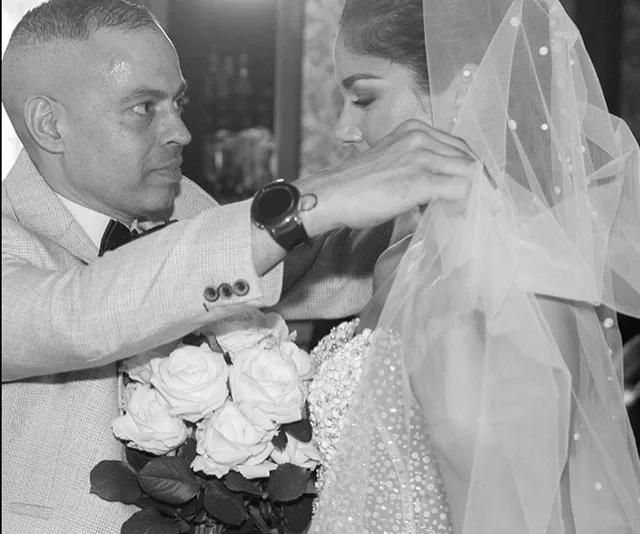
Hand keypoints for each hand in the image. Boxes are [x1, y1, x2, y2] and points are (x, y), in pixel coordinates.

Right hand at [297, 119, 480, 235]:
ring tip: (473, 211)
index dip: (469, 168)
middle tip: (483, 203)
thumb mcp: (389, 160)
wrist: (332, 194)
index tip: (475, 187)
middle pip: (467, 157)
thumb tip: (435, 185)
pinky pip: (459, 189)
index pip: (457, 145)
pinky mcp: (420, 180)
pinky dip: (465, 203)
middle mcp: (420, 137)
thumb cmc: (356, 184)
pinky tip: (460, 214)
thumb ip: (414, 163)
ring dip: (475, 194)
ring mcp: (421, 157)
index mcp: (413, 129)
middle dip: (479, 182)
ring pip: (468, 172)